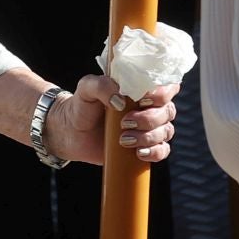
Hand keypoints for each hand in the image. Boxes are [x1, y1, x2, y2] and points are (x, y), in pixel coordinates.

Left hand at [45, 75, 179, 165]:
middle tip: (124, 122)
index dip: (161, 94)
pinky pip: (162, 150)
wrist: (71, 132)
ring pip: (166, 132)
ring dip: (147, 137)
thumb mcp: (86, 88)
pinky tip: (138, 153)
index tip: (142, 100)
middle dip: (148, 119)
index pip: (166, 86)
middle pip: (167, 111)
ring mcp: (149, 127)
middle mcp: (150, 106)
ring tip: (123, 139)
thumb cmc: (82, 105)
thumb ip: (101, 85)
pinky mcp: (145, 146)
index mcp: (140, 88)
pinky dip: (154, 152)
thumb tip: (121, 101)